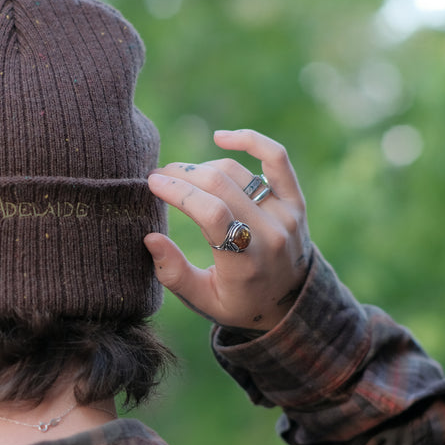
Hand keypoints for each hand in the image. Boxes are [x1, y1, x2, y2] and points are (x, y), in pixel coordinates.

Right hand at [144, 129, 310, 332]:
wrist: (289, 305)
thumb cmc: (237, 302)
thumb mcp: (203, 301)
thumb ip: (174, 274)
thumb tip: (150, 238)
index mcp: (244, 263)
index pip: (211, 213)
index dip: (179, 192)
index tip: (153, 183)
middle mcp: (269, 235)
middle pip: (220, 185)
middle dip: (182, 174)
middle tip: (159, 177)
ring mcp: (285, 215)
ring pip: (236, 172)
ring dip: (202, 168)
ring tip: (182, 176)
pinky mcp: (295, 202)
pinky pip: (276, 159)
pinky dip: (250, 141)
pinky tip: (221, 138)